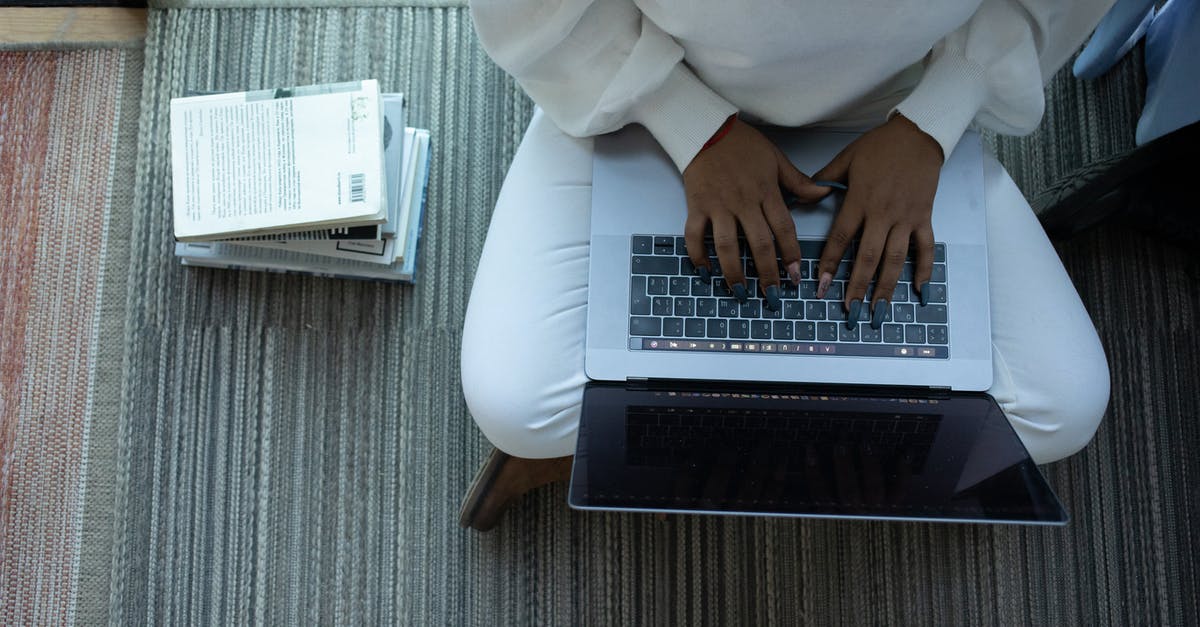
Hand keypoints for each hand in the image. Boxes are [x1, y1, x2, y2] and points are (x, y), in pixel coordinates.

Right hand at [682, 119, 829, 307]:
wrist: (706, 130)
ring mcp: (718, 206)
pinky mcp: (696, 206)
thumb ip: (798, 182)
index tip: (795, 276)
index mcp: (766, 191)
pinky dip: (697, 256)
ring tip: (740, 292)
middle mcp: (743, 202)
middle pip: (758, 243)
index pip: (783, 228)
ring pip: (726, 245)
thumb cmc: (743, 144)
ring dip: (734, 272)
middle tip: (773, 296)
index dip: (791, 254)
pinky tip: (705, 273)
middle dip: (767, 273)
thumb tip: (825, 193)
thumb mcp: (776, 159)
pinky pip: (695, 236)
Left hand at [811, 114, 943, 326]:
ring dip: (886, 287)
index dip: (829, 264)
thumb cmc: (880, 145)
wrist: (919, 134)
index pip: (841, 238)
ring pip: (895, 258)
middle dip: (857, 286)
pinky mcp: (924, 217)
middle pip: (868, 256)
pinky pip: (925, 247)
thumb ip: (824, 178)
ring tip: (879, 311)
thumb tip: (802, 194)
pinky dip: (924, 269)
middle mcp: (883, 214)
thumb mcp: (847, 157)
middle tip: (850, 311)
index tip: (820, 286)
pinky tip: (919, 290)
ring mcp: (906, 217)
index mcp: (860, 200)